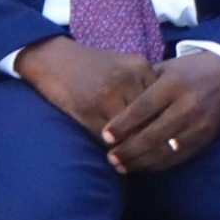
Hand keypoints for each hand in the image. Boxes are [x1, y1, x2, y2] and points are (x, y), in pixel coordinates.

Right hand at [12, 35, 155, 146]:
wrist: (50, 58)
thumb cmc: (88, 65)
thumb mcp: (122, 66)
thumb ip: (143, 85)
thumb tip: (162, 117)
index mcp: (140, 67)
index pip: (164, 103)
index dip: (166, 124)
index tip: (169, 140)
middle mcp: (128, 79)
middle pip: (151, 118)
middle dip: (153, 139)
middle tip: (156, 156)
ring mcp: (108, 94)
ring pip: (132, 130)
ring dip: (133, 149)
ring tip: (136, 161)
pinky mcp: (89, 108)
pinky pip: (108, 135)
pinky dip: (113, 148)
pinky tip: (116, 154)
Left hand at [99, 51, 219, 174]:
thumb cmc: (185, 72)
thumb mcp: (163, 70)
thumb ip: (141, 88)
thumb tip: (112, 109)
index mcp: (173, 85)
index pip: (143, 108)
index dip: (123, 125)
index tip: (106, 137)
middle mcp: (188, 105)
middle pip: (154, 134)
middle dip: (129, 149)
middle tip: (110, 158)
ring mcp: (200, 123)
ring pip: (167, 149)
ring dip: (142, 161)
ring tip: (122, 166)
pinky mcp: (208, 136)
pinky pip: (182, 156)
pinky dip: (161, 164)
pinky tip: (144, 166)